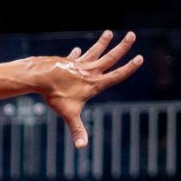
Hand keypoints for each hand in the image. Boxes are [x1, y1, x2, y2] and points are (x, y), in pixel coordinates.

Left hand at [42, 31, 143, 148]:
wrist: (40, 77)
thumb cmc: (56, 96)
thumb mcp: (70, 115)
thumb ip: (77, 130)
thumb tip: (82, 147)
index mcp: (95, 83)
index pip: (117, 75)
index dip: (129, 67)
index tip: (140, 58)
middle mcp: (90, 71)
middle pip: (110, 57)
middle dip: (122, 47)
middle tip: (132, 35)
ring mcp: (79, 64)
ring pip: (95, 51)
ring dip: (102, 43)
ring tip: (108, 33)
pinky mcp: (67, 61)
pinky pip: (75, 56)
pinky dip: (77, 54)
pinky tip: (77, 50)